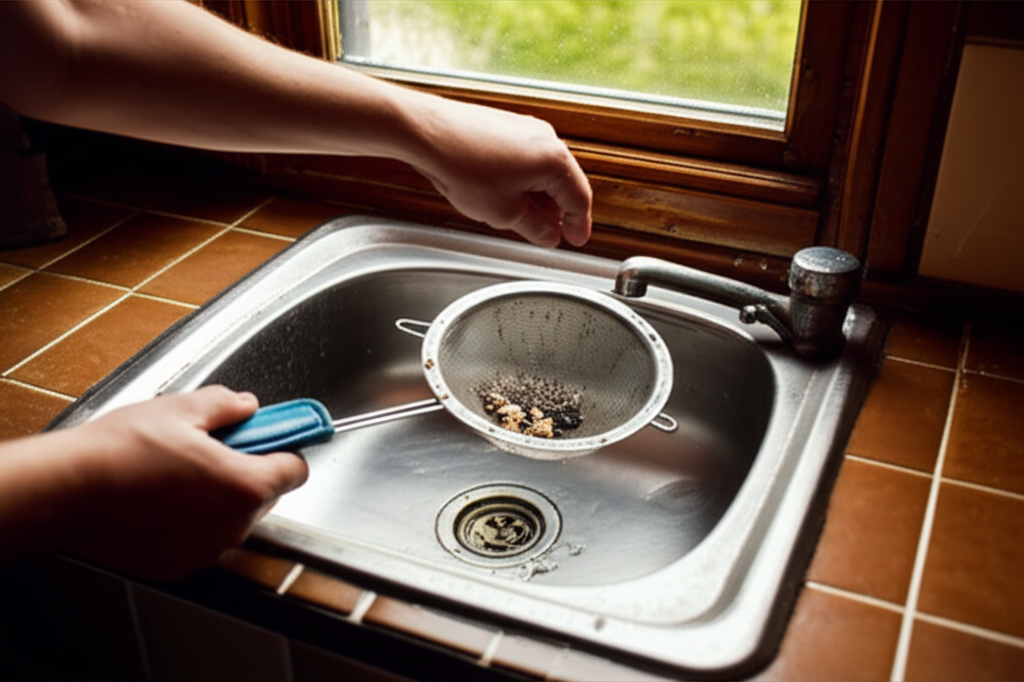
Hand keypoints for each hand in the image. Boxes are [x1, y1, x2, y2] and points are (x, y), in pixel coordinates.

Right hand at [52, 386, 307, 579]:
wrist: (65, 491)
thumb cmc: (121, 451)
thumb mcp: (183, 408)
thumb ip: (228, 405)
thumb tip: (245, 406)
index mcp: (245, 485)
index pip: (296, 471)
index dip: (282, 450)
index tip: (270, 441)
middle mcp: (232, 525)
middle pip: (263, 496)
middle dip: (245, 473)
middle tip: (211, 451)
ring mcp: (205, 550)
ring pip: (231, 519)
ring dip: (216, 500)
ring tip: (176, 475)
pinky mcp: (176, 565)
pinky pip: (199, 540)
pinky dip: (189, 523)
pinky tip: (158, 501)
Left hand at [408, 96, 592, 247]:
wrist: (426, 132)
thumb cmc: (462, 165)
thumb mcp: (504, 213)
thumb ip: (535, 228)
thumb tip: (549, 235)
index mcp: (555, 160)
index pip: (579, 200)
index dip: (578, 226)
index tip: (576, 239)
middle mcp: (546, 138)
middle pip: (564, 183)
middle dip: (558, 212)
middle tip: (551, 234)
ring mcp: (525, 128)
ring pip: (543, 171)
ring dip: (539, 197)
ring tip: (522, 219)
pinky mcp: (506, 126)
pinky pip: (525, 159)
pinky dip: (523, 181)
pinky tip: (505, 195)